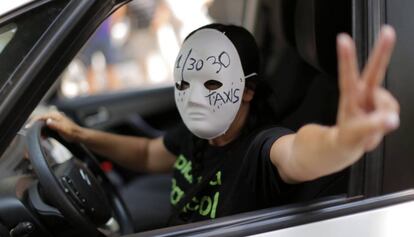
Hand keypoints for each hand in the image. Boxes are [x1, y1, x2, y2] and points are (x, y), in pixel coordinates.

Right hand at [32, 111, 82, 141]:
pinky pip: (45, 128)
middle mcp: (53, 116)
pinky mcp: (54, 125)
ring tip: (40, 137)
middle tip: (31, 134)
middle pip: (39, 120)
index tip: (27, 128)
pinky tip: (43, 137)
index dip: (33, 122)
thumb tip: (47, 121)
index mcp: (54, 115)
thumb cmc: (72, 132)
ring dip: (39, 131)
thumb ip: (55, 125)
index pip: (40, 117)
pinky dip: (43, 132)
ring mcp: (53, 120)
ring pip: (41, 124)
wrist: (78, 135)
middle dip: (34, 127)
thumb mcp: (63, 129)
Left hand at [335, 25, 398, 152]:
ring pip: (389, 103)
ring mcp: (374, 97)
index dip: (346, 57)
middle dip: (382, 50)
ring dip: (382, 117)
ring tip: (369, 126)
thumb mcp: (355, 134)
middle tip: (388, 31)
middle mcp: (363, 92)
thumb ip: (372, 126)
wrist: (349, 143)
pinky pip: (393, 111)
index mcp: (350, 95)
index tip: (343, 40)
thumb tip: (392, 120)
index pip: (347, 74)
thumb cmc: (349, 135)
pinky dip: (387, 122)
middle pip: (374, 70)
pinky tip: (377, 125)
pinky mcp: (384, 104)